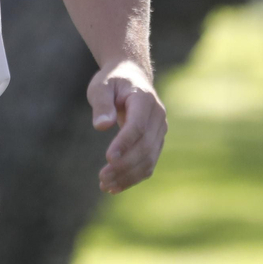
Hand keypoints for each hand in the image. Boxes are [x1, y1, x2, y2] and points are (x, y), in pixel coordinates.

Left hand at [88, 59, 165, 193]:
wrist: (132, 76)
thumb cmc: (113, 81)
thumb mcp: (101, 86)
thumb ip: (102, 104)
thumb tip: (102, 126)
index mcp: (145, 99)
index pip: (137, 126)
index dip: (124, 143)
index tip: (107, 158)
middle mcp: (158, 116)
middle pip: (145, 147)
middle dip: (124, 165)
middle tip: (102, 178)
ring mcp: (160, 131)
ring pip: (149, 159)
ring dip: (128, 176)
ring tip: (105, 186)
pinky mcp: (157, 142)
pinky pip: (148, 163)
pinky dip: (133, 177)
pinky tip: (115, 187)